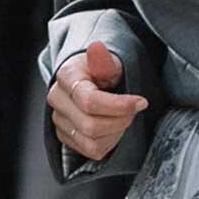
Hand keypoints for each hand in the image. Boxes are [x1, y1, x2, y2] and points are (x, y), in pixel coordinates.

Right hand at [48, 41, 147, 160]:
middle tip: (134, 110)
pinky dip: (109, 143)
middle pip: (90, 126)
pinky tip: (115, 128)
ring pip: (91, 142)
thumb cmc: (103, 70)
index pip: (90, 101)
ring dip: (116, 133)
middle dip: (120, 120)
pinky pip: (90, 150)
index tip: (141, 102)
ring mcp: (59, 120)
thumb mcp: (109, 61)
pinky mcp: (64, 136)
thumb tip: (96, 48)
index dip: (119, 106)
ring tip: (124, 118)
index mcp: (66, 77)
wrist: (92, 79)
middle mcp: (57, 99)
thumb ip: (104, 60)